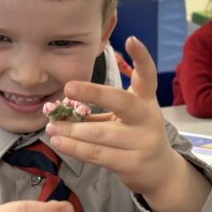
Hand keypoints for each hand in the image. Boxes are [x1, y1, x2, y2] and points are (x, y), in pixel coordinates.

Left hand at [47, 37, 209, 211]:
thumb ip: (101, 111)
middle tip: (68, 87)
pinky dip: (75, 148)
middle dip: (94, 93)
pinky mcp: (133, 164)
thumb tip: (62, 106)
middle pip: (122, 102)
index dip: (142, 57)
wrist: (160, 172)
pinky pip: (98, 154)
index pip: (148, 76)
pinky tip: (59, 141)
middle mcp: (148, 118)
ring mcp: (143, 142)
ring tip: (51, 126)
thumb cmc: (136, 138)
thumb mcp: (126, 119)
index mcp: (147, 101)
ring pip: (101, 133)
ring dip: (72, 129)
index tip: (131, 39)